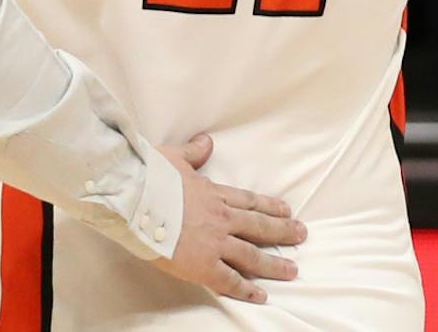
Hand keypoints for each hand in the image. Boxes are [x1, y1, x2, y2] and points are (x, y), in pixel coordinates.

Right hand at [157, 133, 304, 304]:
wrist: (136, 198)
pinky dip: (246, 289)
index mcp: (213, 193)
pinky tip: (261, 295)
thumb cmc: (150, 177)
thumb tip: (206, 142)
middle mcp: (221, 218)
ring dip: (273, 263)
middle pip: (258, 226)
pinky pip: (230, 280)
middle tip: (301, 235)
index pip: (248, 201)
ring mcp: (215, 242)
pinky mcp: (204, 264)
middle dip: (282, 231)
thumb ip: (193, 153)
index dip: (268, 206)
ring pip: (252, 254)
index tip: (286, 209)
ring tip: (292, 269)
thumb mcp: (174, 158)